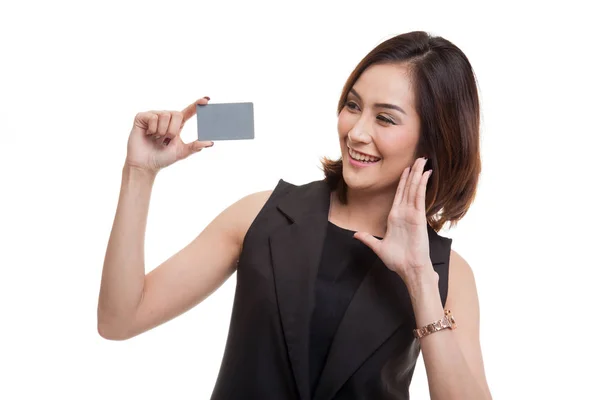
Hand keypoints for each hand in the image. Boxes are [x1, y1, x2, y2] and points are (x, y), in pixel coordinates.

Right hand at [125, 97, 213, 172]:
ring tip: (156, 138)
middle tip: (166, 139)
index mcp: (177, 124)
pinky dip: (152, 129)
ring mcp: (154, 116)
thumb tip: (210, 143)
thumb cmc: (162, 158)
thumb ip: (195, 146)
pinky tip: (148, 134)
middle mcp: (166, 118)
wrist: (145, 165)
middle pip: (178, 114)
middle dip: (173, 130)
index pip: (188, 112)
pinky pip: (153, 117)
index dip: (196, 105)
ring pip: (165, 115)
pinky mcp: (142, 117)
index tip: (206, 99)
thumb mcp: (181, 152)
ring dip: (162, 131)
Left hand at [354, 157, 432, 279]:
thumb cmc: (398, 261)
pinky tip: (425, 174)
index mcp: (395, 217)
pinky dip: (422, 185)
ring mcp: (412, 214)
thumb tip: (356, 234)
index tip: (406, 168)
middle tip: (419, 158)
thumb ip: (368, 239)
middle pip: (409, 188)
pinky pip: (420, 197)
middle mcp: (405, 213)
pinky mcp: (418, 217)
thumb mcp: (379, 247)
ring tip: (422, 160)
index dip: (403, 181)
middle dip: (413, 172)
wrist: (409, 269)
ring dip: (418, 174)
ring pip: (415, 189)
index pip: (400, 194)